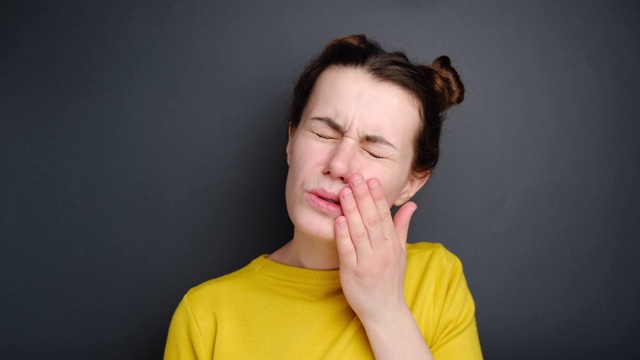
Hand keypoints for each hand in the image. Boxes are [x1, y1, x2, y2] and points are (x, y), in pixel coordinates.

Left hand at [335, 174, 417, 324]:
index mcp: (392, 245)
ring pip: (359, 231)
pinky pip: (347, 250)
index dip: (377, 196)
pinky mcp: (353, 272)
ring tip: (344, 192)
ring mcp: (367, 262)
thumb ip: (402, 226)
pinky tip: (338, 219)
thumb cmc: (390, 280)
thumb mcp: (401, 251)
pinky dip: (342, 234)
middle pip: (372, 219)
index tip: (371, 180)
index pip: (384, 216)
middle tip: (355, 177)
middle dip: (363, 196)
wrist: (385, 310)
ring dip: (351, 210)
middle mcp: (382, 251)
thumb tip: (411, 205)